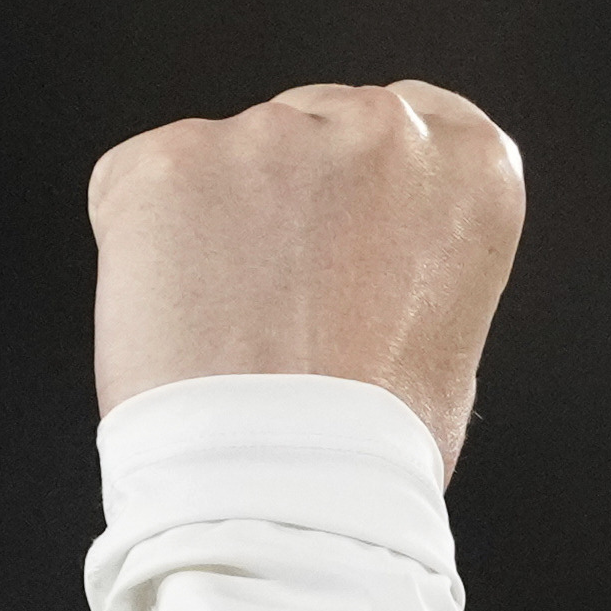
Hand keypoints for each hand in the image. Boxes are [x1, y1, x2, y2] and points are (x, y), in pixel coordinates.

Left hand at [86, 81, 522, 471]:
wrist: (286, 491)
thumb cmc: (374, 447)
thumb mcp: (448, 337)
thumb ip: (412, 258)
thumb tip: (355, 255)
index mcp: (471, 167)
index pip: (419, 119)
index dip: (366, 184)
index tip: (346, 237)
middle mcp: (380, 129)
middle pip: (312, 127)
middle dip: (286, 200)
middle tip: (281, 308)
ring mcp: (270, 137)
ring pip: (224, 162)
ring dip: (212, 229)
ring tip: (228, 334)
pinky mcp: (171, 160)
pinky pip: (139, 188)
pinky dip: (140, 247)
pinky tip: (175, 323)